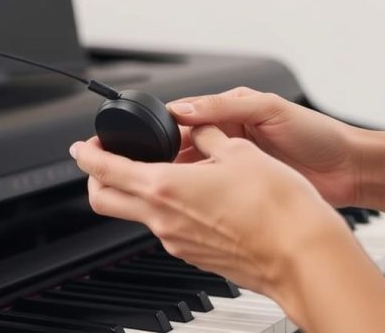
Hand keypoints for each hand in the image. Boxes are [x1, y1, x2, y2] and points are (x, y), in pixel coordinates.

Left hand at [70, 128, 347, 295]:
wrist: (304, 256)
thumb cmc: (278, 208)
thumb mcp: (240, 152)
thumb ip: (209, 137)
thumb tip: (198, 128)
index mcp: (164, 188)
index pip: (105, 170)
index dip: (87, 154)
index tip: (81, 147)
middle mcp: (162, 220)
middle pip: (104, 200)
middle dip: (96, 179)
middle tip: (105, 161)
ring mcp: (177, 243)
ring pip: (138, 215)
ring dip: (139, 192)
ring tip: (167, 170)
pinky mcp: (195, 256)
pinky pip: (168, 228)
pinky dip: (168, 209)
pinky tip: (195, 195)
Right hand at [168, 87, 363, 207]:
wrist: (351, 170)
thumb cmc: (319, 134)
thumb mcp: (269, 110)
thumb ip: (225, 106)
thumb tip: (183, 108)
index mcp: (232, 108)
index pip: (187, 114)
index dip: (168, 126)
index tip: (153, 139)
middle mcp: (229, 133)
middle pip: (185, 142)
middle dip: (170, 153)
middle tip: (160, 167)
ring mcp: (235, 161)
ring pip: (195, 167)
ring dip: (185, 174)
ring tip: (175, 183)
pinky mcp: (242, 186)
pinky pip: (212, 187)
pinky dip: (201, 192)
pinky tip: (195, 197)